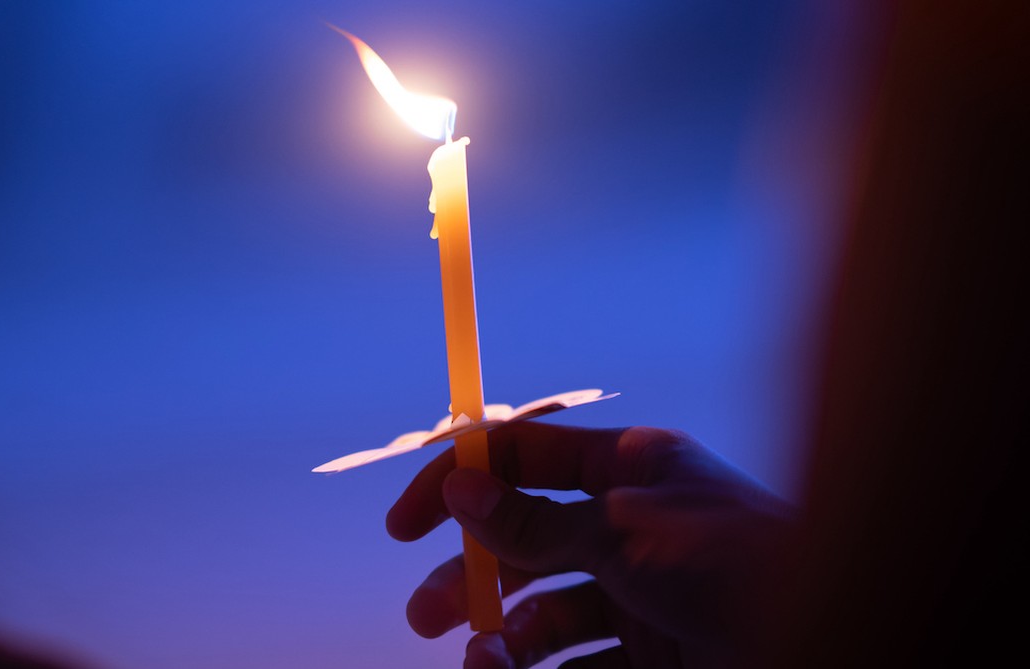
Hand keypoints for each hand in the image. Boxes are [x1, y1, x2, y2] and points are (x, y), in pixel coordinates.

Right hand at [386, 423, 795, 668]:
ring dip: (503, 635)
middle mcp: (628, 527)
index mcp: (628, 470)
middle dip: (470, 577)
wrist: (833, 635)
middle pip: (523, 544)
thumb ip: (537, 521)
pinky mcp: (654, 659)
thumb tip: (458, 487)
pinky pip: (579, 666)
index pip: (524, 459)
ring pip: (545, 614)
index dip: (460, 482)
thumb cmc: (738, 566)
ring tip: (484, 659)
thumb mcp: (624, 532)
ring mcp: (641, 596)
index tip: (405, 525)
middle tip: (427, 616)